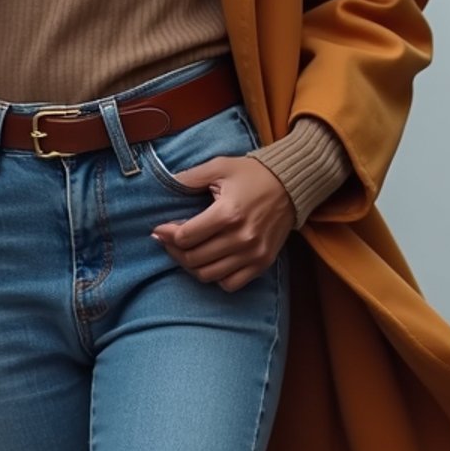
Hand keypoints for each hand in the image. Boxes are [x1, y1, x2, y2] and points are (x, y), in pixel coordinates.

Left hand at [151, 156, 295, 292]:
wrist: (290, 185)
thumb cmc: (252, 174)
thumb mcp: (219, 166)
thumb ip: (190, 177)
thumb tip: (165, 185)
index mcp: (228, 213)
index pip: (186, 237)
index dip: (167, 234)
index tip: (159, 229)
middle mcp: (241, 238)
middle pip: (194, 259)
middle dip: (174, 251)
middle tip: (168, 241)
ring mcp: (253, 254)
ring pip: (209, 275)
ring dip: (190, 266)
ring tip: (184, 252)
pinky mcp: (262, 263)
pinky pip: (230, 284)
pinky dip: (215, 277)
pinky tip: (209, 262)